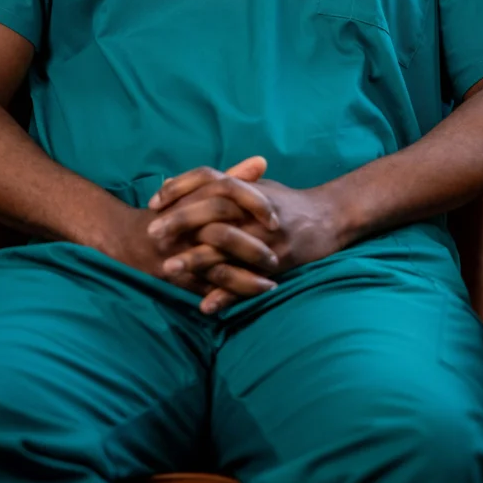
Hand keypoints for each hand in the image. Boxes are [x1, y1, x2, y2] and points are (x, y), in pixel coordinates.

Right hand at [113, 157, 279, 302]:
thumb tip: (262, 161)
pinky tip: (250, 295)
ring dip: (246, 277)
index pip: (227, 192)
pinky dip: (229, 293)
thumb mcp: (197, 190)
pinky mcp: (174, 276)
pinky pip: (205, 287)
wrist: (126, 238)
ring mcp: (178, 251)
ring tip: (272, 283)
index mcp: (192, 197)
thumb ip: (231, 177)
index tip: (275, 219)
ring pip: (216, 265)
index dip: (254, 205)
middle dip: (253, 248)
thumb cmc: (171, 210)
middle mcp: (184, 223)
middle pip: (223, 233)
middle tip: (278, 256)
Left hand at [148, 172, 344, 312]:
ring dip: (194, 259)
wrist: (331, 217)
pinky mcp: (278, 263)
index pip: (206, 178)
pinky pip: (248, 281)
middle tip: (151, 235)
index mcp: (246, 188)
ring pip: (225, 245)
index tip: (154, 202)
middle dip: (179, 221)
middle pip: (211, 208)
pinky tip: (205, 305)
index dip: (179, 188)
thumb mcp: (257, 186)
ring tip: (167, 270)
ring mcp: (265, 236)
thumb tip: (185, 183)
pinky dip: (226, 294)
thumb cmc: (288, 202)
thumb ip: (225, 185)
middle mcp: (254, 210)